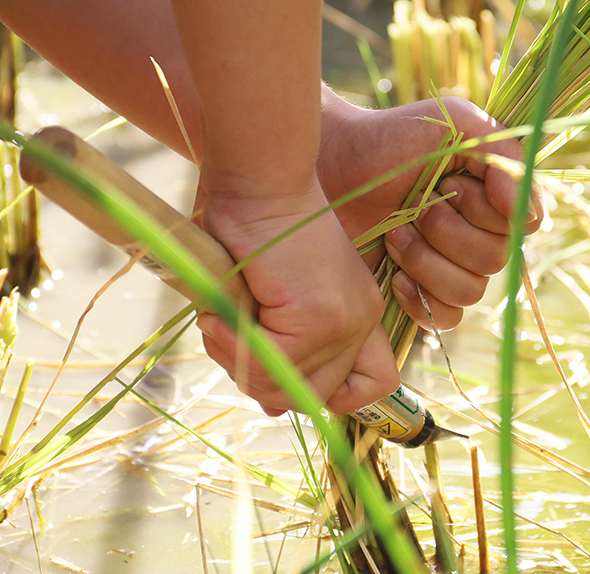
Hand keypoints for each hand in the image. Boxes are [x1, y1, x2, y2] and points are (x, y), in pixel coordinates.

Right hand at [194, 175, 398, 415]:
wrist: (258, 179)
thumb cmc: (253, 228)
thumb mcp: (269, 299)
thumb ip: (278, 352)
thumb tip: (273, 409)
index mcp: (359, 313)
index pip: (372, 386)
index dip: (329, 394)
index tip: (282, 373)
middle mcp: (362, 320)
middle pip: (315, 398)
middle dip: (260, 378)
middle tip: (227, 332)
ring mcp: (344, 322)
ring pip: (284, 390)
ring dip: (236, 359)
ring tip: (218, 317)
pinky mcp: (318, 318)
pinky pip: (265, 367)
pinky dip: (230, 345)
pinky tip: (217, 312)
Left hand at [318, 94, 543, 330]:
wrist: (330, 165)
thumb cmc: (389, 138)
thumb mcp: (454, 122)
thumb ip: (501, 155)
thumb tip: (524, 213)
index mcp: (494, 195)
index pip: (523, 223)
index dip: (487, 209)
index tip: (450, 182)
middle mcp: (479, 233)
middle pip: (495, 260)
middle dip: (447, 231)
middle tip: (413, 202)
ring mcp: (450, 266)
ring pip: (470, 291)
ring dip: (427, 260)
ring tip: (394, 231)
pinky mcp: (420, 293)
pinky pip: (446, 317)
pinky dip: (420, 298)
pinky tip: (394, 272)